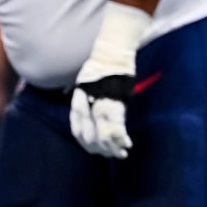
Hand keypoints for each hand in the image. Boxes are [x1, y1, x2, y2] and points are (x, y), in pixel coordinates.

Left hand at [68, 2, 148, 158]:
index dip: (86, 142)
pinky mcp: (118, 102)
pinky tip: (127, 144)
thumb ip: (82, 99)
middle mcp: (90, 105)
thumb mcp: (83, 82)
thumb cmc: (99, 66)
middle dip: (100, 148)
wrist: (112, 52)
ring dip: (112, 147)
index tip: (95, 149)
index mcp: (80, 101)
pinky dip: (122, 137)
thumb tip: (83, 111)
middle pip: (92, 134)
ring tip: (120, 154)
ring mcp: (104, 104)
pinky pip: (118, 125)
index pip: (79, 128)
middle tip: (109, 155)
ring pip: (105, 134)